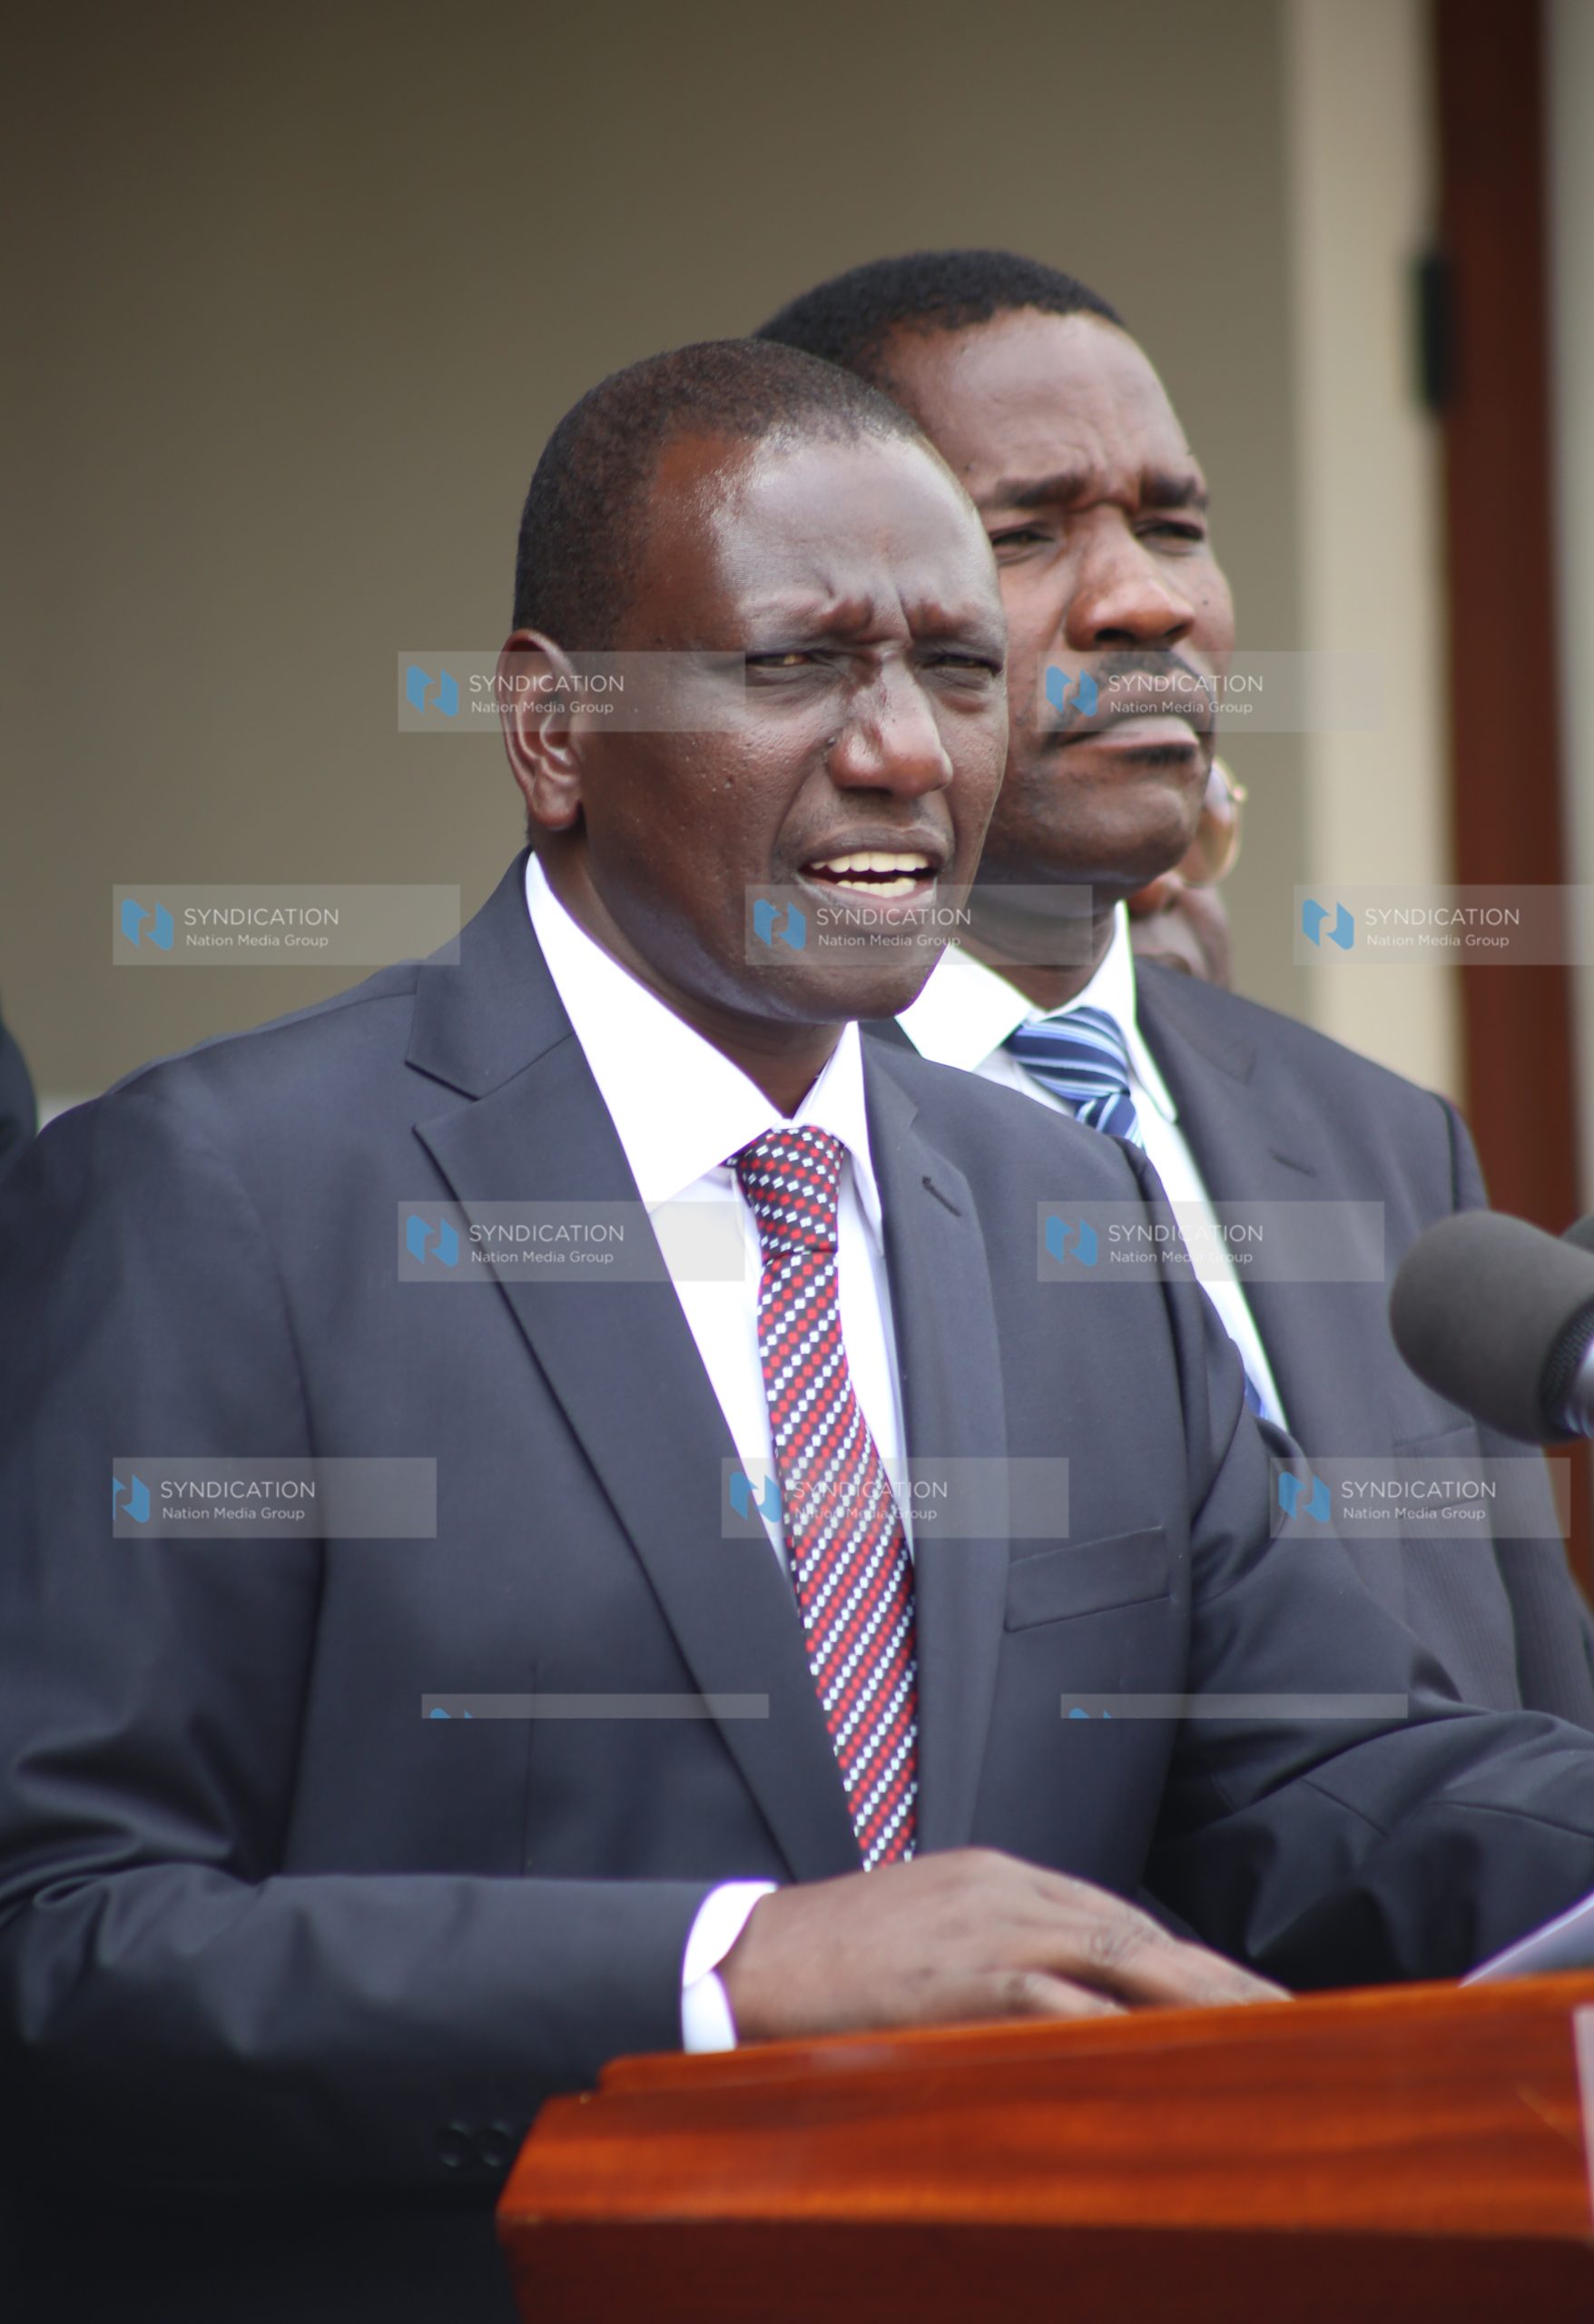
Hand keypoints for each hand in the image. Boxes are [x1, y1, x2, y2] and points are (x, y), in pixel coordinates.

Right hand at [718, 1847, 1286, 2041]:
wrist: (737, 1958)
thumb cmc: (828, 1964)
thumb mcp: (924, 1941)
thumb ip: (994, 1959)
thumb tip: (1061, 2013)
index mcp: (999, 1878)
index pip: (1122, 1920)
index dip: (1191, 1964)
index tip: (1249, 2001)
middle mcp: (1005, 1890)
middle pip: (1140, 1933)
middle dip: (1220, 1977)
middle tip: (1295, 2020)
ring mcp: (984, 1925)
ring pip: (1120, 1958)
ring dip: (1201, 2000)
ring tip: (1267, 2038)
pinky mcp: (956, 1973)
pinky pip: (1056, 1997)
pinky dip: (1120, 2024)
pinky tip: (1168, 2056)